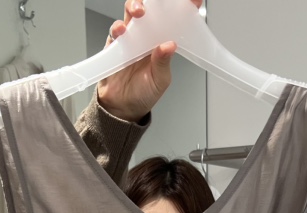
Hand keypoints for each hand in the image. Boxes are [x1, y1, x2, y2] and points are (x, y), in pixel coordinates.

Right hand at [98, 0, 203, 121]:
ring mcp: (130, 39)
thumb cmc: (144, 94)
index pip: (172, 21)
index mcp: (161, 43)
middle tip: (154, 6)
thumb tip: (169, 45)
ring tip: (138, 13)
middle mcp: (146, 37)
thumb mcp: (160, 81)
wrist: (121, 108)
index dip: (180, 9)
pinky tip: (121, 32)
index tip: (191, 0)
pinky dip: (117, 29)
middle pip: (150, 10)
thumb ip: (163, 63)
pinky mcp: (115, 45)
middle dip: (152, 3)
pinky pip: (115, 31)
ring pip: (131, 14)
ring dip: (134, 7)